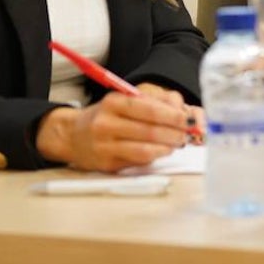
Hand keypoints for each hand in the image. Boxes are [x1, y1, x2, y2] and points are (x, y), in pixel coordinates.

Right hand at [36, 83, 191, 171]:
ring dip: (167, 147)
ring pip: (145, 149)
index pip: (149, 109)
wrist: (75, 135)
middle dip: (174, 133)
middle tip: (187, 134)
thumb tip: (185, 112)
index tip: (189, 119)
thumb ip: (158, 102)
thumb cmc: (110, 116)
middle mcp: (106, 123)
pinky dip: (155, 156)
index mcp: (114, 102)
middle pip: (149, 131)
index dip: (173, 116)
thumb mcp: (128, 100)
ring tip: (177, 143)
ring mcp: (104, 145)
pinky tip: (162, 151)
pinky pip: (137, 161)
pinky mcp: (106, 163)